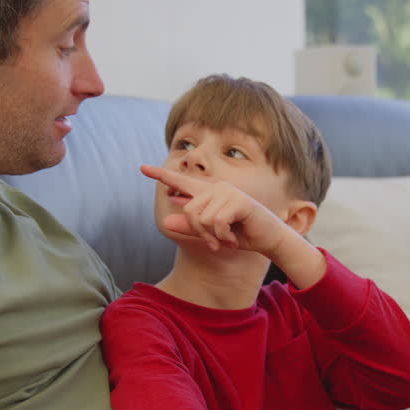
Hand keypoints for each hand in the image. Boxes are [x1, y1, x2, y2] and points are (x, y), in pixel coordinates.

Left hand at [141, 164, 294, 256]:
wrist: (268, 239)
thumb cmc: (240, 235)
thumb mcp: (210, 235)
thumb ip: (189, 227)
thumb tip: (165, 222)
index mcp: (208, 193)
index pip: (180, 182)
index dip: (161, 175)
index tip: (142, 167)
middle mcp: (216, 188)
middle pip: (189, 211)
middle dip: (200, 233)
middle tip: (215, 242)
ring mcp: (228, 191)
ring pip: (202, 218)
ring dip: (213, 237)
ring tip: (226, 239)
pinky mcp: (238, 200)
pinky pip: (216, 222)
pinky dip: (223, 236)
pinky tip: (233, 237)